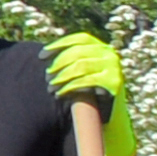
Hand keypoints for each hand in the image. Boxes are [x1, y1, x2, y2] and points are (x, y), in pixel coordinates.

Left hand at [46, 30, 134, 155]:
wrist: (109, 116)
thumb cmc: (88, 93)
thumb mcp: (79, 73)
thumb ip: (68, 61)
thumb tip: (43, 55)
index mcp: (102, 48)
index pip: (79, 39)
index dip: (59, 45)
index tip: (41, 56)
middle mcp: (111, 54)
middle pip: (78, 52)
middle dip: (58, 64)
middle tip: (46, 76)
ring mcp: (115, 68)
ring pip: (80, 67)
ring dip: (61, 77)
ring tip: (50, 87)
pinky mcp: (114, 83)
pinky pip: (86, 81)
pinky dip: (69, 87)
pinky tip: (59, 94)